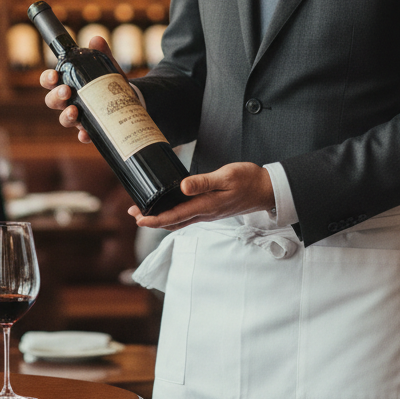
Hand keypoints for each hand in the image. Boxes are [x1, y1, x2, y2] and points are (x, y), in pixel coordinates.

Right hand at [39, 35, 119, 144]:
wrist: (127, 98)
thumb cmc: (108, 80)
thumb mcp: (106, 66)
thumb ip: (101, 53)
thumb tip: (97, 40)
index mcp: (67, 83)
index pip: (49, 81)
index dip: (47, 79)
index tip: (54, 76)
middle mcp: (68, 101)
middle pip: (52, 101)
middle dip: (56, 96)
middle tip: (66, 91)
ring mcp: (78, 116)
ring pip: (64, 119)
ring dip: (66, 116)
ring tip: (74, 111)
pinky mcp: (90, 128)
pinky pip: (83, 135)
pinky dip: (83, 135)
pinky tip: (85, 134)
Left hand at [129, 162, 274, 229]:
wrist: (266, 189)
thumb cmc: (248, 180)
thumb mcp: (226, 176)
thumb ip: (204, 182)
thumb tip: (183, 187)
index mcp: (207, 206)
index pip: (175, 216)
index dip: (155, 219)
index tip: (139, 219)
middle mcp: (205, 213)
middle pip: (173, 222)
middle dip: (153, 220)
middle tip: (133, 214)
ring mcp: (208, 213)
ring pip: (180, 220)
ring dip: (161, 218)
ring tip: (144, 212)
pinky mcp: (211, 209)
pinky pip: (188, 216)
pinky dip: (174, 214)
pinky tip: (168, 208)